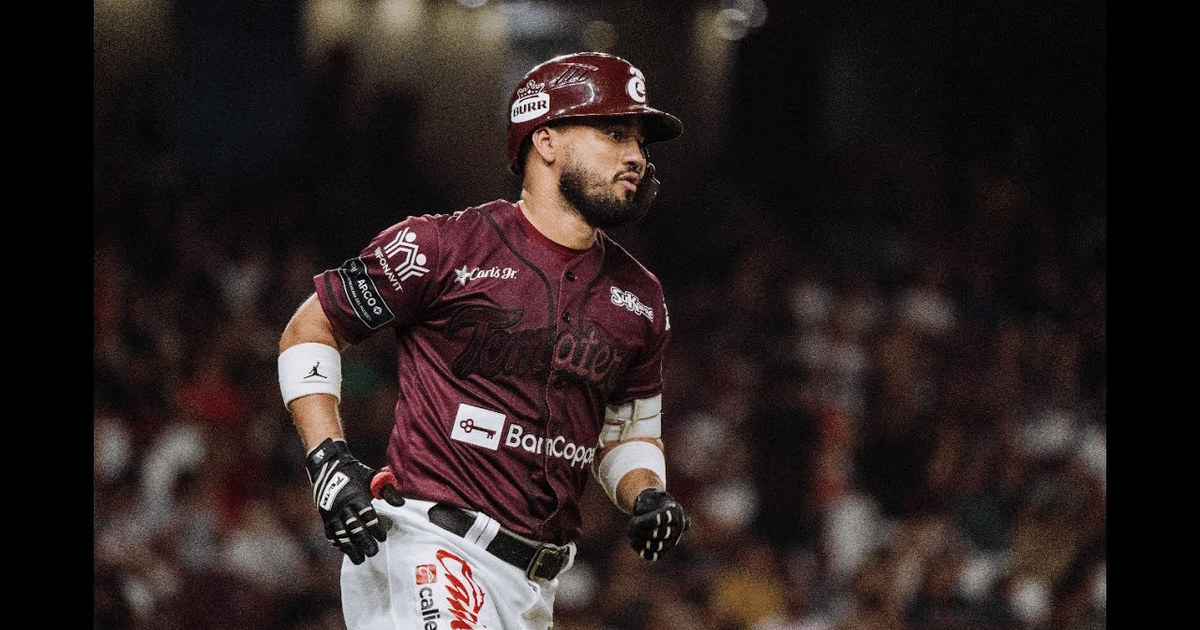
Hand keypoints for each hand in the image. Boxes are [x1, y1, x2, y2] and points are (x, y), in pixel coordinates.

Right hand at [305, 439, 402, 563]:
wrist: (328, 466)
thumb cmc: (354, 472)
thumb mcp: (372, 476)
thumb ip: (387, 490)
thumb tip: (401, 503)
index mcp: (356, 496)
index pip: (368, 516)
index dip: (376, 528)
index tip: (382, 537)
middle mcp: (343, 506)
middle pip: (355, 528)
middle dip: (364, 542)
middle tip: (373, 552)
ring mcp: (332, 512)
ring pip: (342, 534)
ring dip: (351, 548)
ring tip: (360, 559)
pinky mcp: (325, 516)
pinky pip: (331, 533)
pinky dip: (338, 543)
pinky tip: (346, 551)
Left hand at [628, 488, 688, 560]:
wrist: (654, 508)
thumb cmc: (651, 500)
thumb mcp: (648, 495)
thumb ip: (644, 501)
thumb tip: (639, 510)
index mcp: (675, 511)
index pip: (665, 518)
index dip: (651, 520)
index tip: (638, 517)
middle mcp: (677, 528)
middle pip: (662, 534)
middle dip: (643, 529)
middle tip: (632, 523)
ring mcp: (672, 541)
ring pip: (657, 546)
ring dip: (640, 540)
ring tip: (631, 531)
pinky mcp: (664, 550)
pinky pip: (654, 556)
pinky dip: (642, 551)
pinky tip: (633, 543)